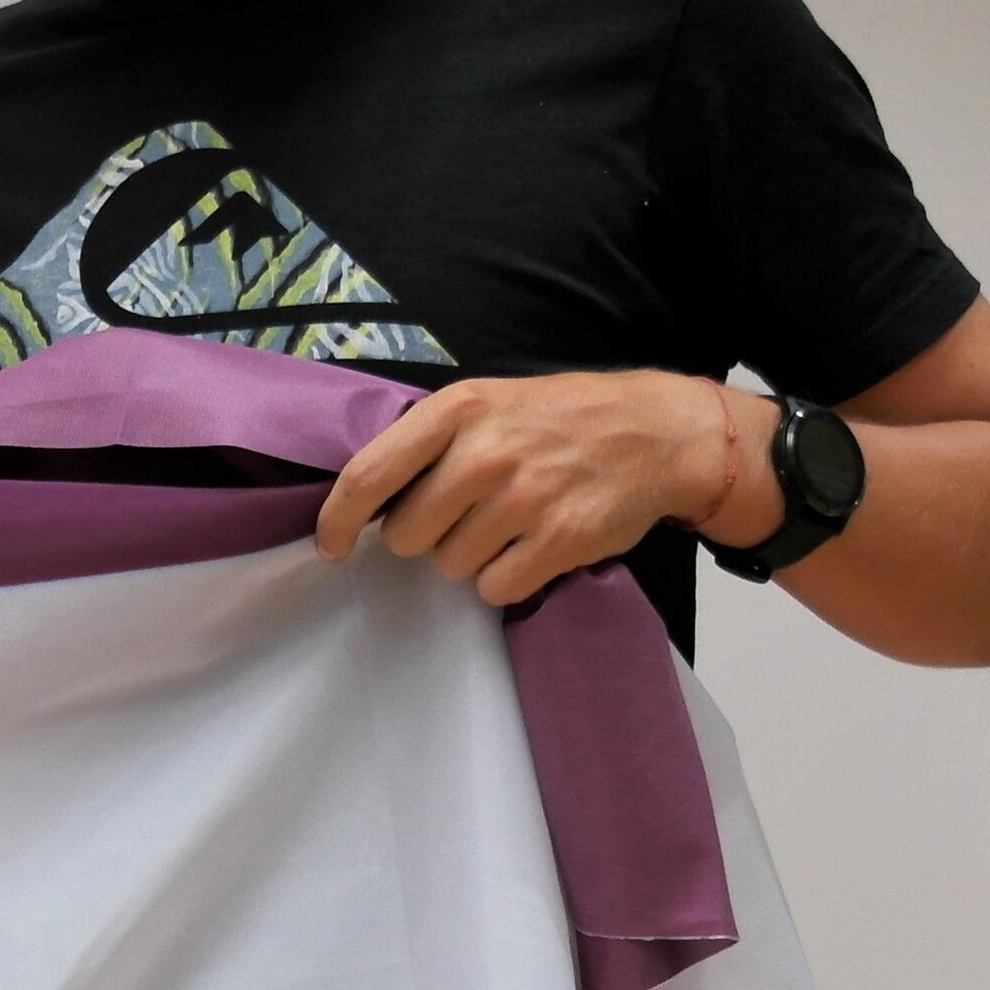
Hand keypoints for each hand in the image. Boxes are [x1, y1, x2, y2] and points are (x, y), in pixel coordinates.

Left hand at [314, 371, 743, 605]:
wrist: (656, 432)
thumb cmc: (559, 418)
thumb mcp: (488, 401)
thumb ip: (429, 440)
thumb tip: (364, 499)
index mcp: (458, 410)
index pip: (369, 476)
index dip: (338, 520)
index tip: (333, 546)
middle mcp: (485, 453)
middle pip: (407, 535)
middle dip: (427, 535)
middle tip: (465, 516)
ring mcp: (524, 498)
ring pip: (450, 565)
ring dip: (471, 556)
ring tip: (510, 523)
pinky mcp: (560, 540)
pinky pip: (496, 588)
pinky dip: (508, 578)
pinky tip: (533, 546)